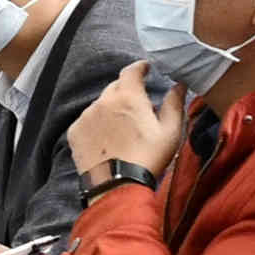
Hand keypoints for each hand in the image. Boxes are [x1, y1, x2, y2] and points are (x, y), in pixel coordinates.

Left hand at [69, 64, 183, 180]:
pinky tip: (107, 141)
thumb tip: (179, 84)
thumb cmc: (148, 159)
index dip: (139, 67)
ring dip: (111, 110)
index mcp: (128, 96)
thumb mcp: (170, 131)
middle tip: (137, 108)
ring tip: (122, 131)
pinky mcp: (75, 132)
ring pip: (100, 105)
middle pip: (115, 88)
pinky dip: (96, 126)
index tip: (145, 69)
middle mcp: (103, 101)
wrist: (117, 187)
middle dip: (127, 93)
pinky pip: (87, 121)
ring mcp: (86, 116)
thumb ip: (174, 103)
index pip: (131, 70)